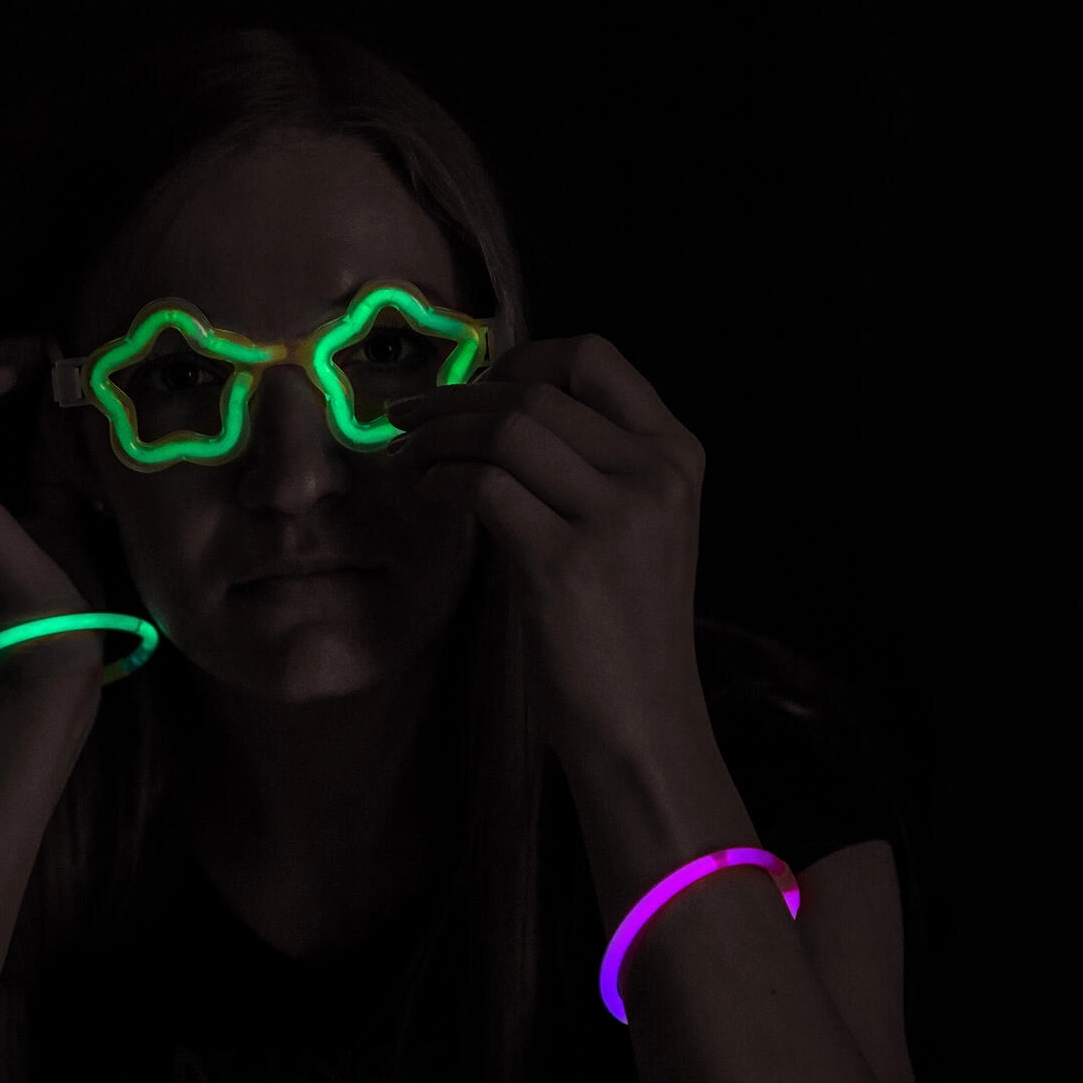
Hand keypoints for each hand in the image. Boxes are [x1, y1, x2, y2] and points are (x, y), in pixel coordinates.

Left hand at [384, 333, 707, 760]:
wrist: (643, 725)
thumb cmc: (623, 630)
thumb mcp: (636, 527)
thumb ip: (592, 463)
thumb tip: (497, 408)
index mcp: (676, 454)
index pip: (594, 357)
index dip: (520, 358)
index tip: (474, 387)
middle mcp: (654, 474)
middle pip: (533, 392)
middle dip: (455, 398)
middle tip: (408, 420)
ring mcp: (615, 517)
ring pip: (504, 429)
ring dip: (437, 435)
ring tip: (406, 457)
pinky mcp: (565, 563)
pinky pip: (482, 485)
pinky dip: (440, 480)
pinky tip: (426, 494)